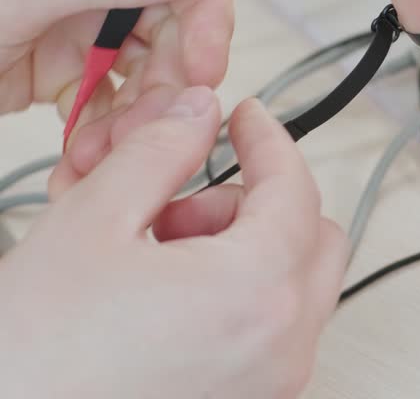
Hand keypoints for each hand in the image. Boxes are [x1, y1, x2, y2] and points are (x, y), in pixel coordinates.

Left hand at [0, 0, 232, 195]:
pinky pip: (114, 89)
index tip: (203, 60)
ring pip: (152, 56)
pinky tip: (88, 150)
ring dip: (143, 109)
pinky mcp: (58, 53)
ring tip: (109, 149)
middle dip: (174, 70)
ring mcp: (72, 6)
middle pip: (175, 7)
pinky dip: (110, 126)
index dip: (204, 2)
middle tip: (161, 120)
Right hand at [0, 86, 347, 398]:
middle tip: (180, 202)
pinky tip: (166, 299)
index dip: (268, 141)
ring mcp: (271, 385)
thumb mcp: (93, 221)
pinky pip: (271, 335)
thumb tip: (199, 114)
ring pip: (294, 288)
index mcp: (258, 292)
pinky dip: (239, 299)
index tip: (245, 119)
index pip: (297, 188)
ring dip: (245, 252)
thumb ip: (160, 152)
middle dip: (255, 204)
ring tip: (158, 257)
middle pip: (314, 238)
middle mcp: (284, 347)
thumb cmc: (37, 355)